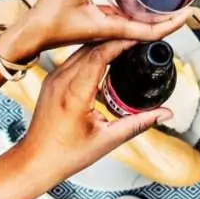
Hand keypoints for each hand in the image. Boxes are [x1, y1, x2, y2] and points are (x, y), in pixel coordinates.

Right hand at [6, 0, 189, 51]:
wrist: (29, 35)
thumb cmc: (47, 19)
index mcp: (111, 28)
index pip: (152, 32)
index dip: (173, 24)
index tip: (189, 12)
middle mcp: (112, 31)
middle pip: (150, 28)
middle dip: (170, 17)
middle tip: (185, 0)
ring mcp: (105, 28)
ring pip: (137, 24)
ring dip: (155, 14)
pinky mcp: (97, 24)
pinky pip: (123, 18)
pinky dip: (136, 9)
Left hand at [22, 40, 172, 179]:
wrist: (35, 161)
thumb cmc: (66, 154)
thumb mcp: (107, 140)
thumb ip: (138, 123)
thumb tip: (164, 113)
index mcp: (74, 94)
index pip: (99, 55)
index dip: (121, 43)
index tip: (138, 38)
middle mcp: (61, 81)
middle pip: (91, 47)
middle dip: (115, 39)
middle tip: (137, 37)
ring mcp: (53, 79)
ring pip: (81, 50)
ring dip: (103, 44)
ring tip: (125, 43)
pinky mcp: (51, 80)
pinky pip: (73, 58)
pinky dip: (92, 53)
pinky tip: (107, 57)